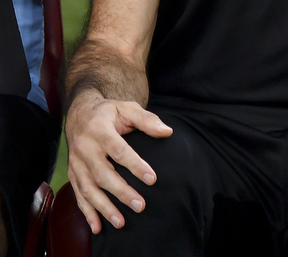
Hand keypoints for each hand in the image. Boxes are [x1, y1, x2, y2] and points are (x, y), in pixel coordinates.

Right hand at [66, 91, 172, 233]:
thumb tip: (167, 132)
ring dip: (104, 208)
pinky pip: (78, 195)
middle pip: (103, 174)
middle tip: (140, 205)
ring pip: (89, 189)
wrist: (79, 113)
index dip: (136, 165)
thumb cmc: (108, 112)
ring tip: (121, 222)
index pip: (119, 151)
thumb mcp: (127, 108)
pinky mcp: (72, 173)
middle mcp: (85, 148)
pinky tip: (97, 227)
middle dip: (122, 192)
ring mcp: (76, 163)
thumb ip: (147, 120)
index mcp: (100, 130)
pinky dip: (87, 212)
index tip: (152, 179)